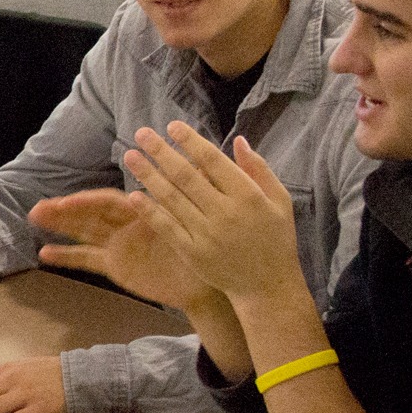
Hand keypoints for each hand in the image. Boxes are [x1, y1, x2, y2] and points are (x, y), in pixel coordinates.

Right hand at [29, 187, 214, 311]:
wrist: (207, 285)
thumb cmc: (206, 247)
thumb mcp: (198, 217)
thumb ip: (189, 191)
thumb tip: (195, 161)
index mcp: (143, 211)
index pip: (109, 203)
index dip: (88, 202)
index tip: (67, 202)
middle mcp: (126, 224)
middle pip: (89, 214)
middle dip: (65, 210)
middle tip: (40, 207)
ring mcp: (118, 245)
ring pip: (83, 231)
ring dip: (59, 223)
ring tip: (33, 216)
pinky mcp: (115, 266)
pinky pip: (87, 259)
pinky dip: (66, 256)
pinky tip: (44, 252)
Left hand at [122, 124, 308, 305]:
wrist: (267, 286)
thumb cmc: (276, 239)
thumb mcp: (280, 201)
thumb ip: (258, 170)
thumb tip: (238, 140)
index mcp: (248, 196)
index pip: (213, 162)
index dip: (190, 142)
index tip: (172, 126)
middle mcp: (225, 212)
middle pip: (187, 176)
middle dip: (162, 152)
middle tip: (142, 133)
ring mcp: (206, 233)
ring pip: (172, 199)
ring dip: (148, 175)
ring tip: (131, 156)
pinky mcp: (192, 252)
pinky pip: (166, 227)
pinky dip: (149, 211)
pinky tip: (134, 194)